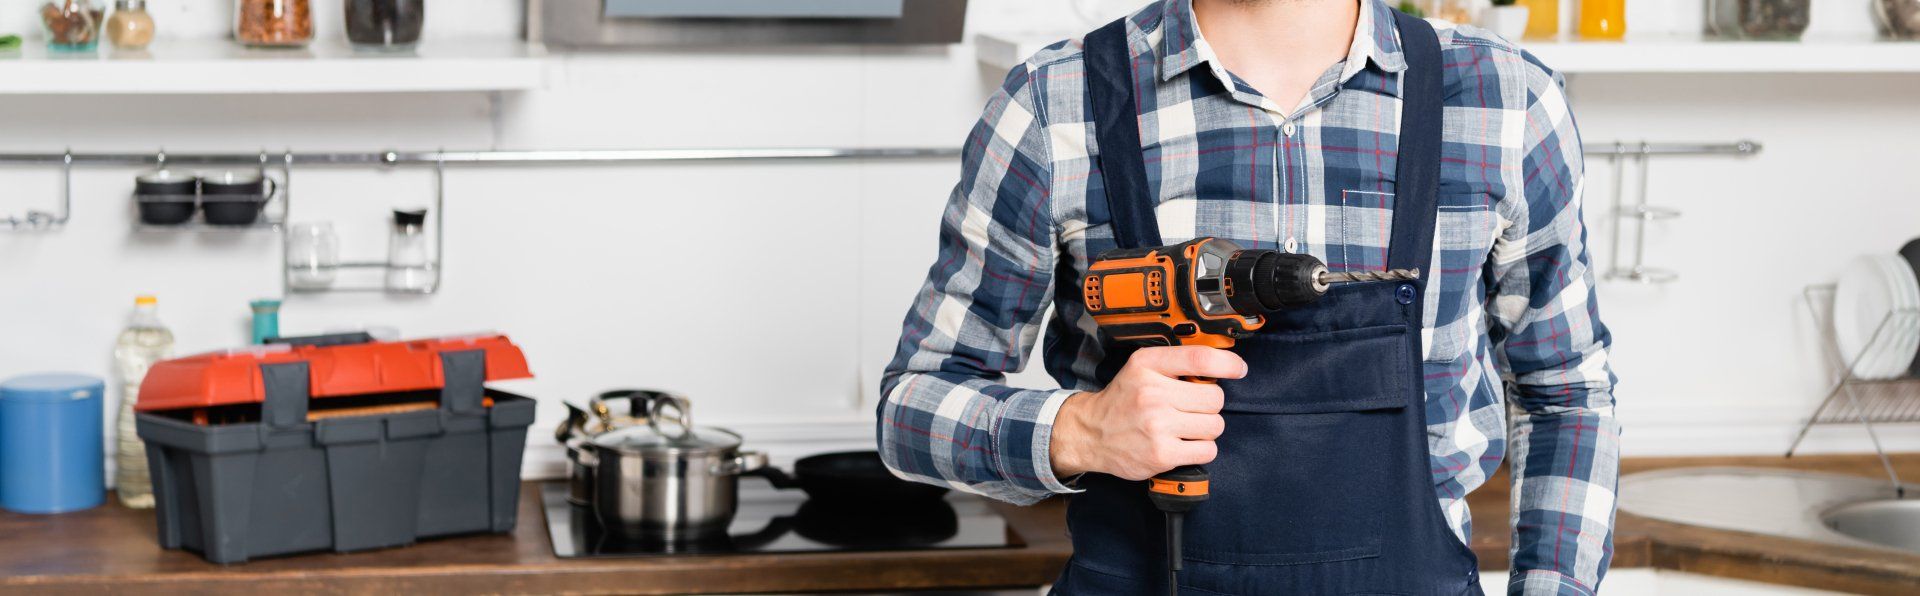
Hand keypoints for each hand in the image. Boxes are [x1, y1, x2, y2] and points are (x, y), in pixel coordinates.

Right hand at [1050, 346, 1245, 480]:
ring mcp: (1157, 426)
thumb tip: (1223, 362)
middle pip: (1215, 398)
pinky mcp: (1163, 454)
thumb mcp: (1141, 367)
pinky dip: (1201, 449)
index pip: (1200, 359)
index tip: (1237, 369)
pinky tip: (1183, 443)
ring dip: (1206, 428)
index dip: (1227, 363)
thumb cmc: (1123, 399)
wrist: (1091, 433)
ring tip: (1185, 427)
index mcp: (1147, 365)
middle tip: (1191, 407)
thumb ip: (1176, 361)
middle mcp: (1151, 393)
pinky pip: (1207, 450)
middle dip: (1209, 404)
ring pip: (1215, 426)